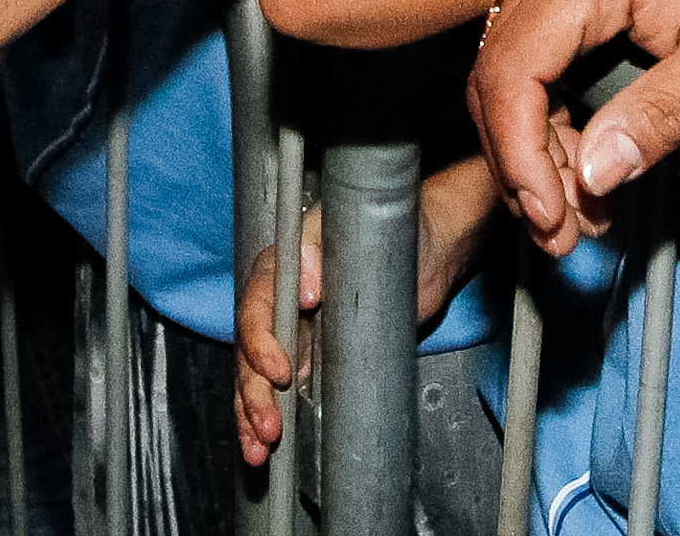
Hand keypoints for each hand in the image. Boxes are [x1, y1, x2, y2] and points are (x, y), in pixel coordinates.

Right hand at [234, 157, 496, 465]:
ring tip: (259, 448)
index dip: (260, 342)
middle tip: (270, 427)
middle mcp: (280, 300)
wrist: (428, 252)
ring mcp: (293, 330)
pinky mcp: (309, 356)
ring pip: (257, 375)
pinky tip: (265, 446)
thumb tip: (303, 284)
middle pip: (251, 351)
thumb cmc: (395, 230)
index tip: (281, 371)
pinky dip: (267, 415)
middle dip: (255, 392)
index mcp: (282, 267)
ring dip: (252, 413)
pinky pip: (278, 387)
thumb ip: (323, 251)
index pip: (258, 306)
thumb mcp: (361, 230)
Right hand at [466, 0, 679, 259]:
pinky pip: (533, 57)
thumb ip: (664, 115)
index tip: (550, 215)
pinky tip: (584, 169)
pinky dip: (547, 120)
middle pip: (499, 76)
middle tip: (564, 233)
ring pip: (509, 72)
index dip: (519, 155)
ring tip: (578, 215)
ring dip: (532, 149)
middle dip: (524, 164)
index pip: (512, 71)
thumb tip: (594, 174)